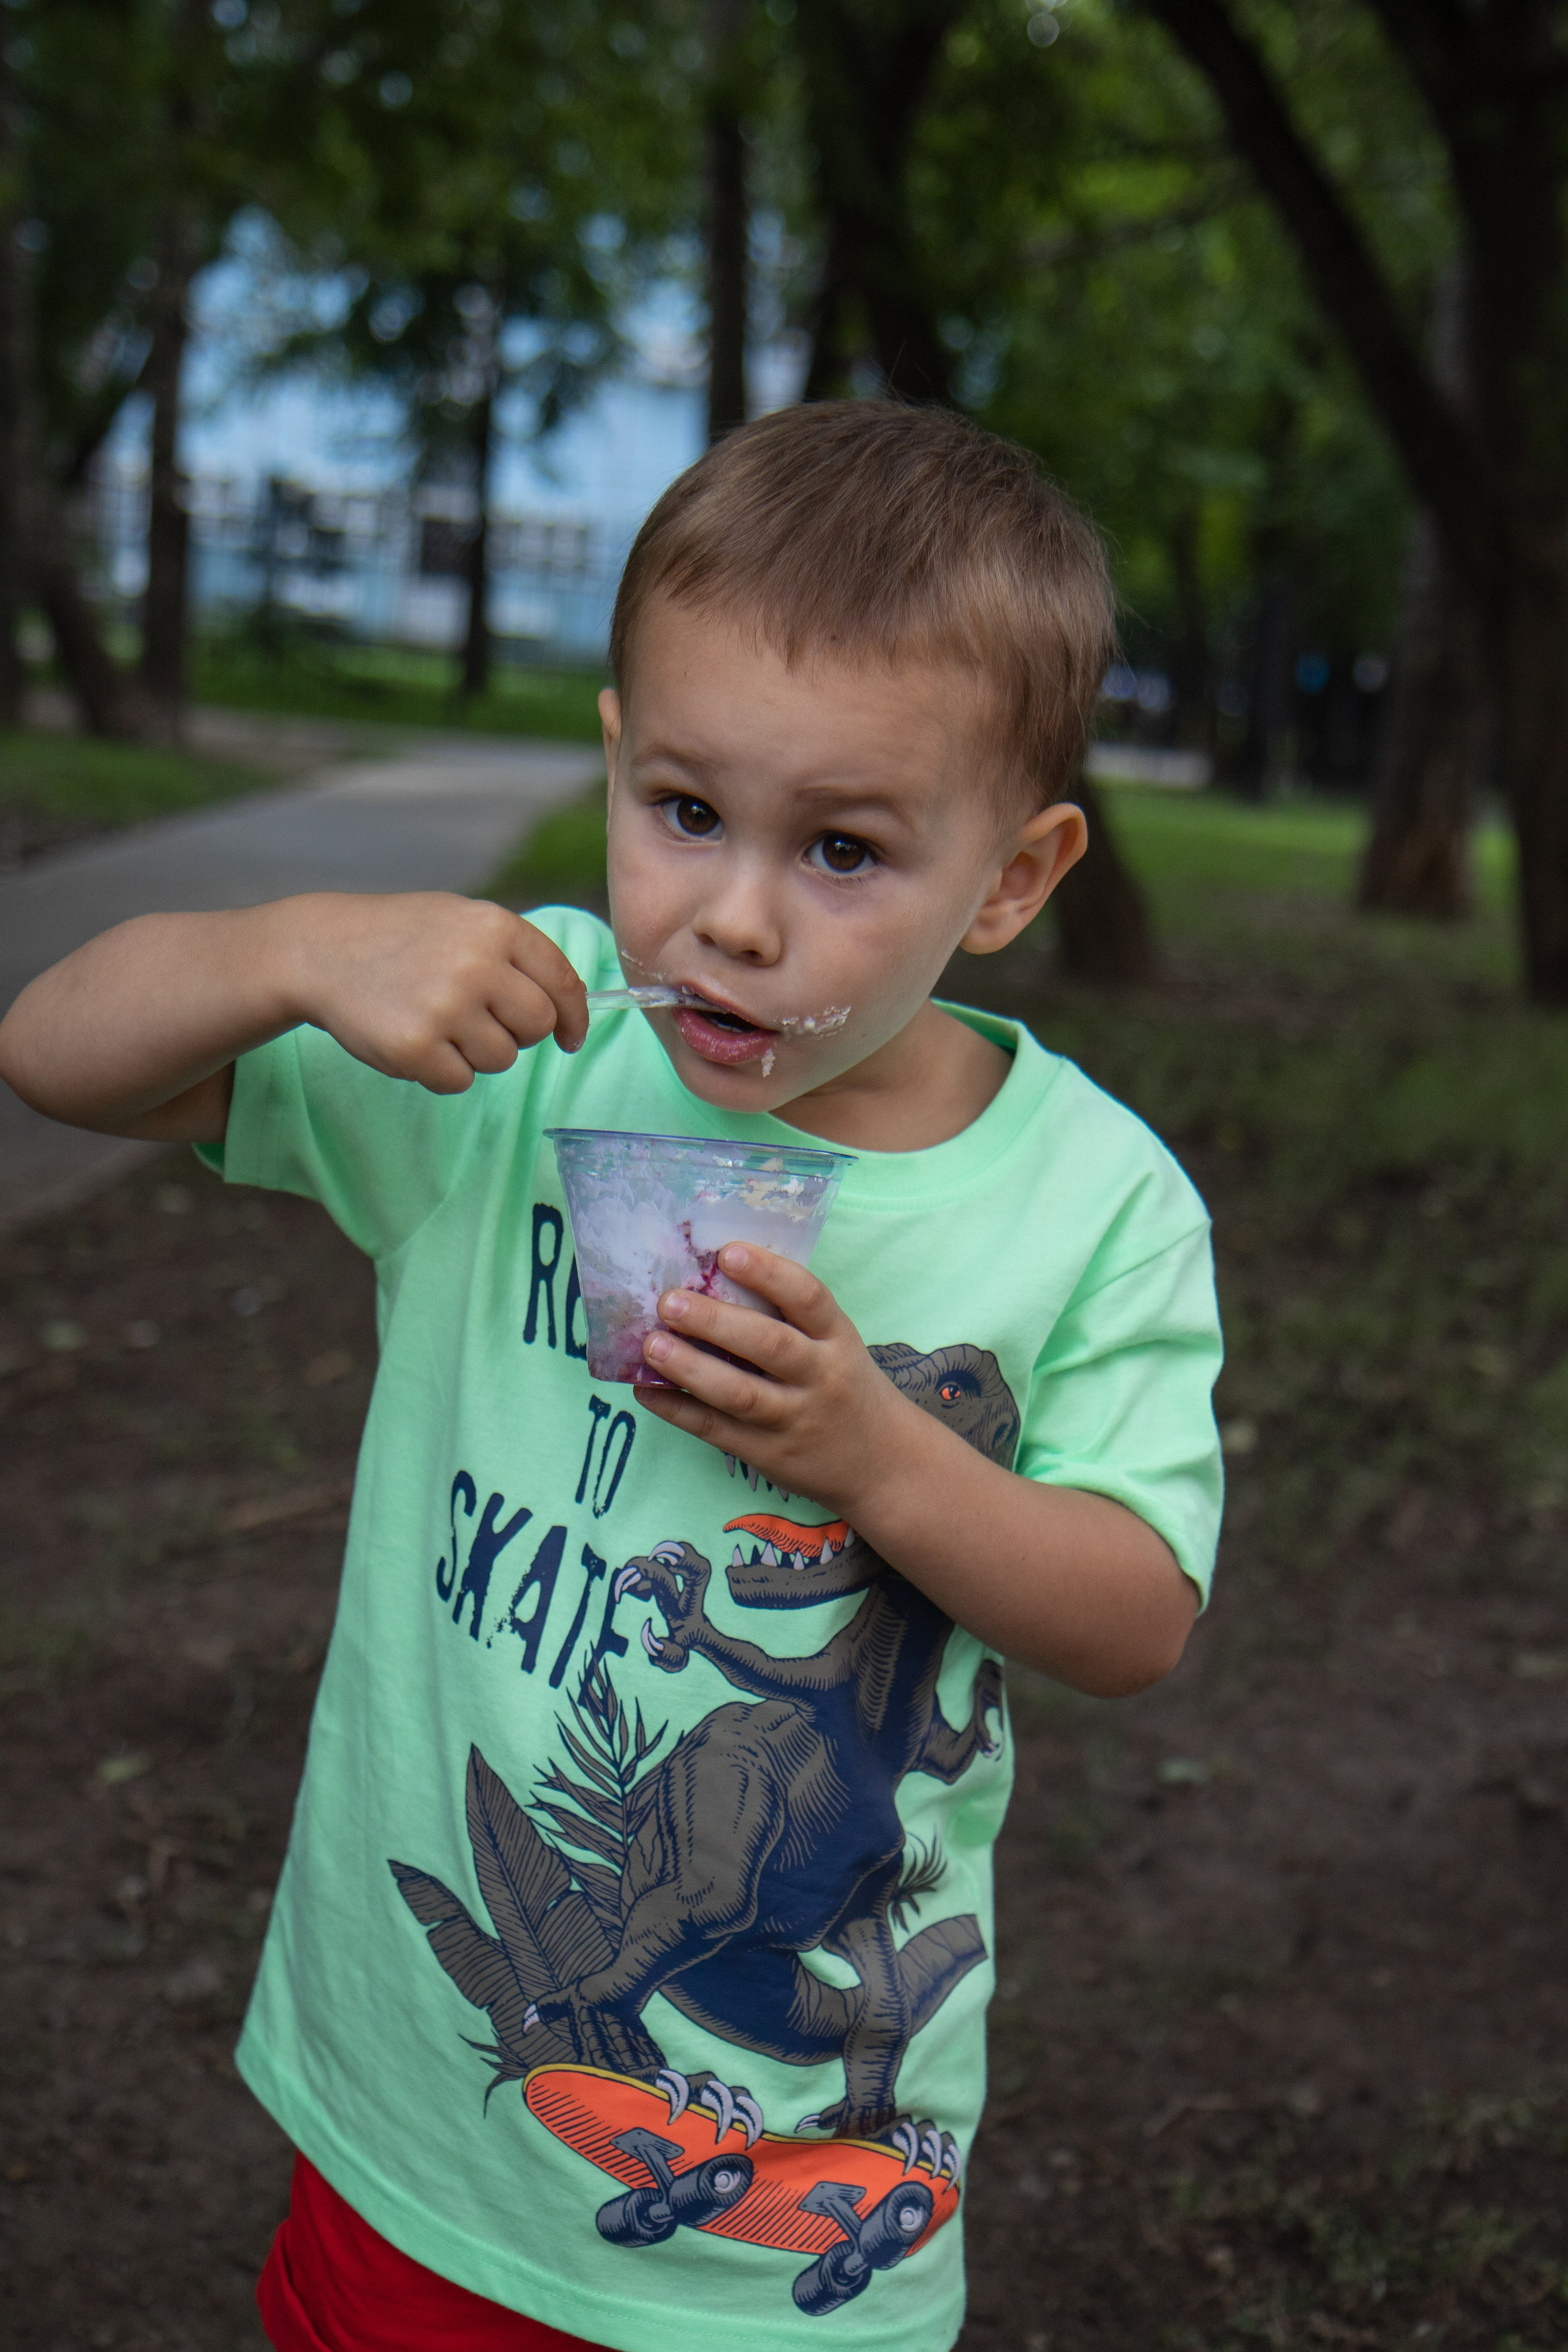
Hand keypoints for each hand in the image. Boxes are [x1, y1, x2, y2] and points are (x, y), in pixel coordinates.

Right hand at [280, 893, 587, 1093]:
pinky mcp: (415, 1048)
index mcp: (495, 927)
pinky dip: (442, 1071)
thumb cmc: (402, 938)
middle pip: (537, 1026)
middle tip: (480, 1021)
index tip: (570, 1036)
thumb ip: (514, 955)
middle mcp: (476, 964)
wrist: (323, 951)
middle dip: (517, 1033)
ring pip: (501, 1059)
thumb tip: (567, 1008)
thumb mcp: (462, 921)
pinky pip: (460, 1080)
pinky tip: (415, 1038)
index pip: (561, 981)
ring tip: (437, 1021)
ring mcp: (445, 1007)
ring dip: (476, 1052)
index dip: (573, 1016)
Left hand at [634, 1246, 911, 1518]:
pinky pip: (717, 1430)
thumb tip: (710, 1277)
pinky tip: (646, 1390)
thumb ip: (789, 1317)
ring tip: (651, 1345)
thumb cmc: (844, 1385)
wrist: (881, 1463)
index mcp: (837, 1338)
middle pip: (770, 1345)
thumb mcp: (835, 1344)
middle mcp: (820, 1376)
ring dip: (691, 1368)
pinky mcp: (768, 1453)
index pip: (808, 1297)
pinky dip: (678, 1410)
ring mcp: (794, 1418)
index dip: (768, 1273)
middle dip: (715, 1321)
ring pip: (740, 1393)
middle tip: (669, 1301)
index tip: (727, 1252)